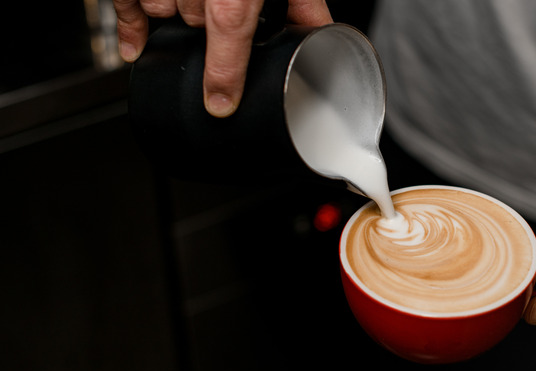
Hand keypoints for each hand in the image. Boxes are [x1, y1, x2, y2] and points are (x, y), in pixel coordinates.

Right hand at [113, 0, 331, 116]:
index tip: (220, 103)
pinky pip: (123, 1)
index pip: (228, 35)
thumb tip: (321, 32)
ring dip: (177, 9)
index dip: (224, 76)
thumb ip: (302, 0)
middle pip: (196, 23)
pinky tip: (136, 45)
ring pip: (161, 8)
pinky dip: (127, 24)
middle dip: (209, 22)